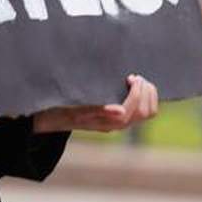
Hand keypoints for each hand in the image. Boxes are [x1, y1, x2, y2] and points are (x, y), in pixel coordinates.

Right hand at [33, 74, 160, 133]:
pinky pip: (144, 111)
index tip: (131, 77)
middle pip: (145, 113)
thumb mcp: (72, 107)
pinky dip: (147, 97)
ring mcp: (119, 122)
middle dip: (145, 92)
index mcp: (103, 122)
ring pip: (147, 113)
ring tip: (137, 80)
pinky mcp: (121, 118)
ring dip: (149, 94)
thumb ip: (95, 109)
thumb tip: (121, 112)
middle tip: (135, 76)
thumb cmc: (60, 108)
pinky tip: (136, 85)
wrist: (52, 117)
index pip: (130, 112)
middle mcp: (114, 125)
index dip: (135, 94)